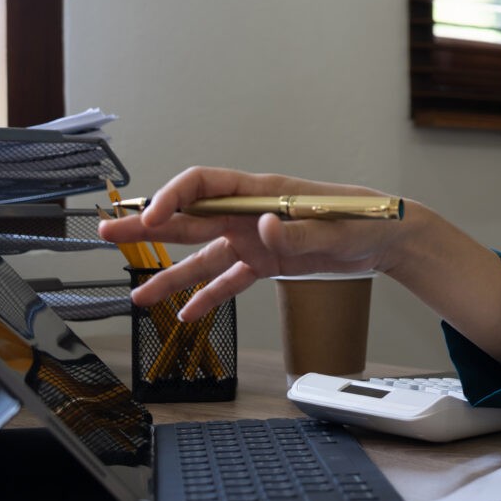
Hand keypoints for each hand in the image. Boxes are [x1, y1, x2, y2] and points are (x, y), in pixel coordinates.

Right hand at [98, 168, 405, 321]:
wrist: (391, 237)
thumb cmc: (367, 220)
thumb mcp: (338, 226)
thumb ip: (298, 228)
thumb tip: (263, 225)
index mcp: (263, 192)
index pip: (204, 186)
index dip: (173, 198)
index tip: (152, 219)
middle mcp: (251, 214)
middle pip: (190, 219)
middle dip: (149, 227)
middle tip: (109, 233)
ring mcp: (256, 239)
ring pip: (203, 257)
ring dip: (170, 275)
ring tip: (137, 295)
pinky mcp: (268, 263)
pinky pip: (229, 280)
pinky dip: (208, 297)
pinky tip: (186, 314)